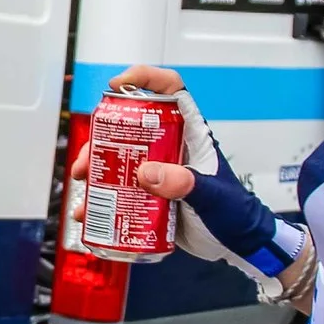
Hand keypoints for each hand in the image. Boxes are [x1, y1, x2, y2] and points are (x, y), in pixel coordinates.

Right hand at [104, 66, 307, 288]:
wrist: (239, 244)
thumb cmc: (237, 214)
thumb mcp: (213, 196)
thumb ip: (185, 183)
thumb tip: (146, 173)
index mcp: (191, 135)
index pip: (170, 91)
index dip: (144, 79)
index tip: (117, 85)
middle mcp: (171, 148)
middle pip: (130, 127)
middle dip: (101, 139)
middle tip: (87, 162)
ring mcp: (160, 171)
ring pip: (119, 158)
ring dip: (96, 169)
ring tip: (84, 187)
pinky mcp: (152, 195)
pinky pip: (121, 189)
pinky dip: (102, 199)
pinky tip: (90, 211)